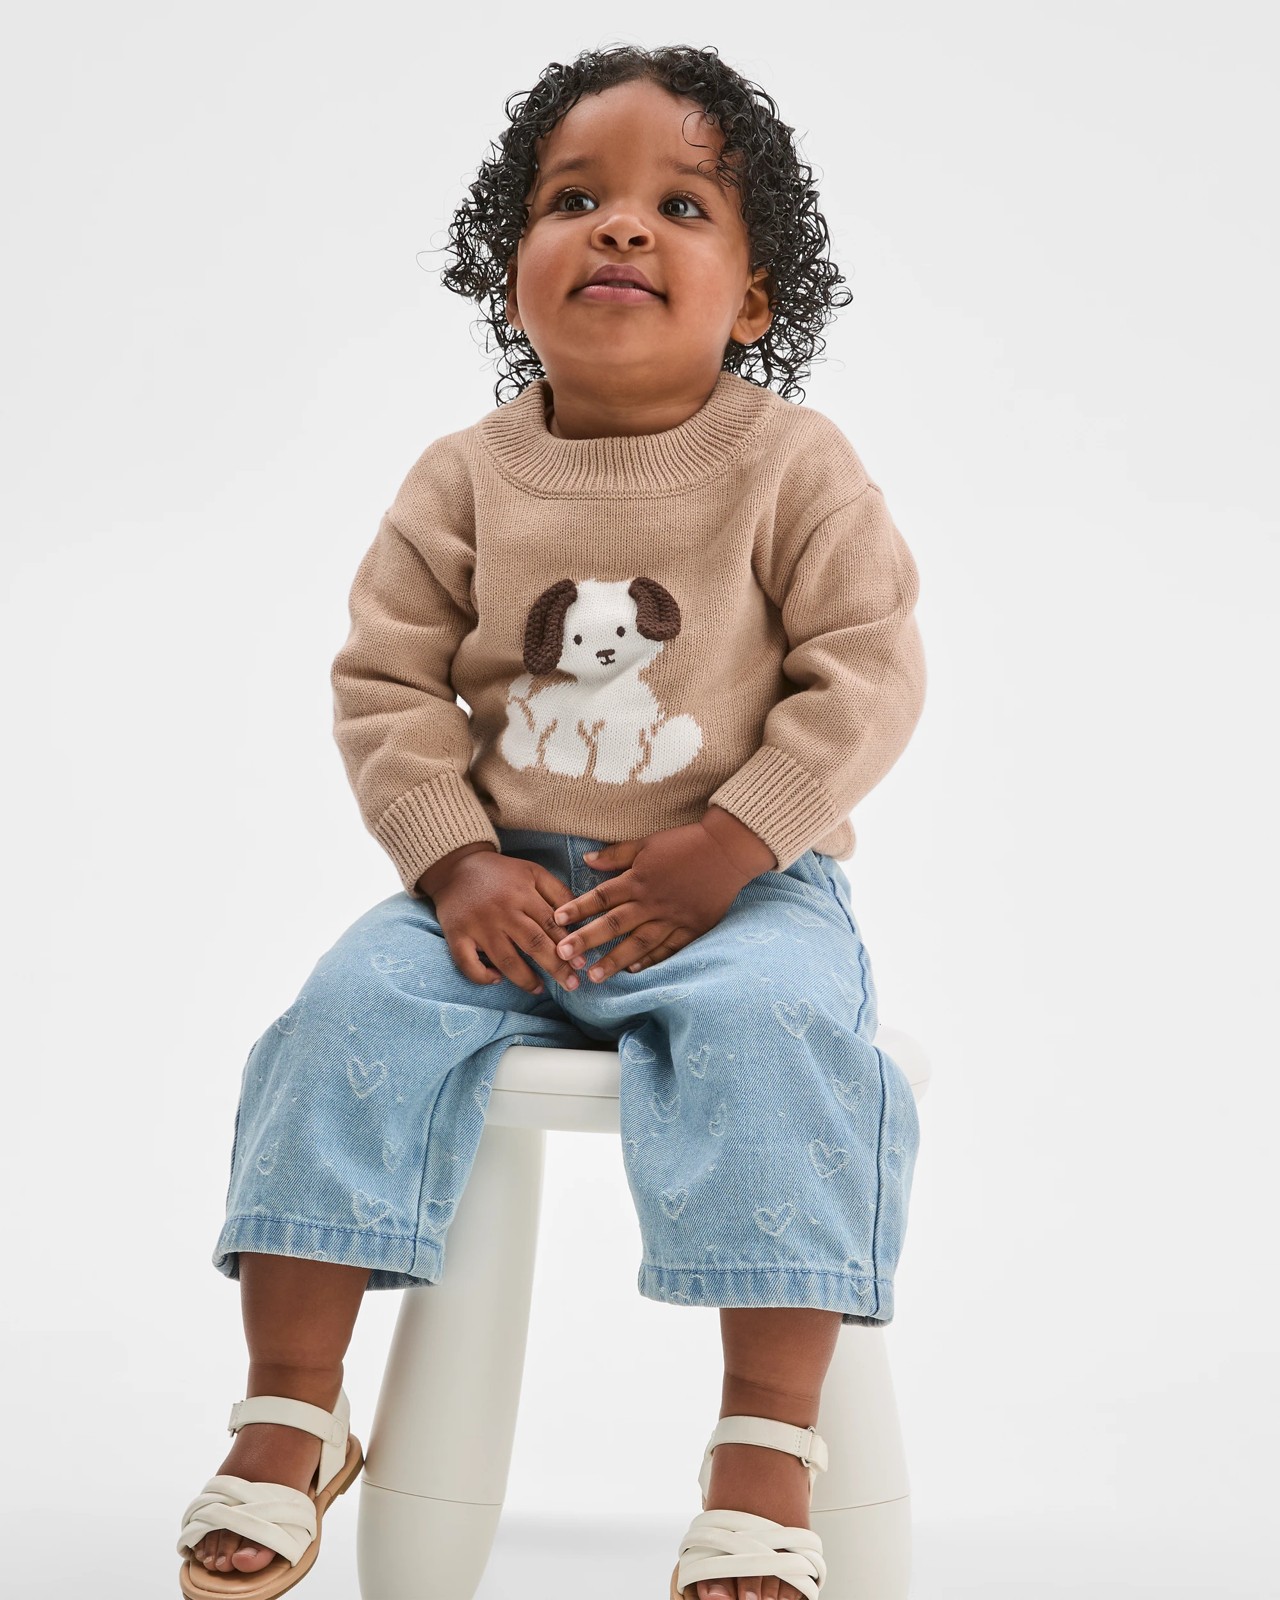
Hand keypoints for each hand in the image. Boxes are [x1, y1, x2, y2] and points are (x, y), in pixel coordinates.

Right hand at [419, 848, 584, 996]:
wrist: (455, 866)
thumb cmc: (500, 873)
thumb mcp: (533, 872)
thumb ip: (557, 892)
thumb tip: (579, 920)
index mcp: (522, 894)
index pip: (551, 924)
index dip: (569, 945)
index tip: (582, 963)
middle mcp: (502, 911)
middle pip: (533, 943)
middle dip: (555, 967)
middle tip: (572, 984)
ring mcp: (478, 925)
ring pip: (505, 959)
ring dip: (525, 978)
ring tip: (539, 989)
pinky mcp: (456, 935)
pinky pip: (468, 963)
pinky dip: (482, 975)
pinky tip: (496, 979)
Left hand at [550, 813, 774, 982]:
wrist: (727, 850)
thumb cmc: (685, 843)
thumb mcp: (647, 843)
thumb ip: (616, 854)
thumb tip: (586, 860)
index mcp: (639, 879)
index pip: (602, 896)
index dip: (578, 908)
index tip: (556, 920)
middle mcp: (652, 902)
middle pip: (615, 924)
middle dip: (588, 940)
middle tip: (564, 956)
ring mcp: (673, 918)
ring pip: (639, 943)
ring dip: (615, 960)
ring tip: (595, 976)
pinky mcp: (692, 928)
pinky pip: (668, 948)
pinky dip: (651, 960)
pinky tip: (634, 971)